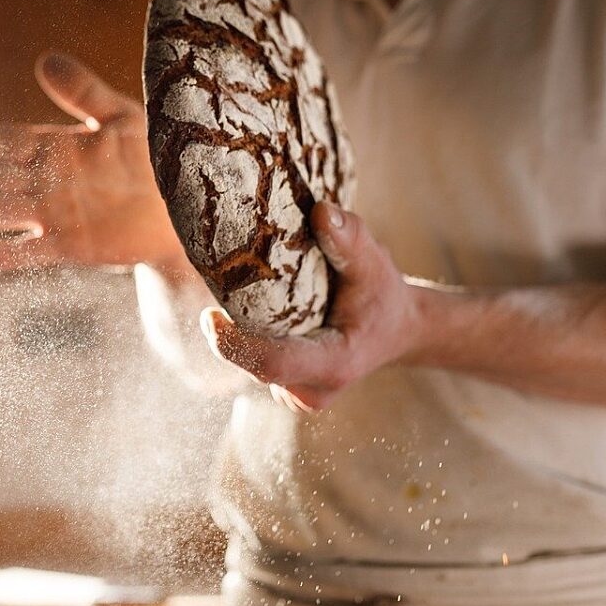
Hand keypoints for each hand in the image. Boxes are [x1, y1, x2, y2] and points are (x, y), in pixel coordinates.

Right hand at [0, 51, 186, 271]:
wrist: (189, 203)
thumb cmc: (159, 154)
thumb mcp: (122, 115)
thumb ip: (83, 92)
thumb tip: (44, 60)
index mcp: (57, 147)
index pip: (5, 141)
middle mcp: (50, 181)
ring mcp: (58, 215)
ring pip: (3, 211)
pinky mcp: (74, 246)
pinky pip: (35, 251)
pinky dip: (8, 256)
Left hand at [200, 201, 426, 411]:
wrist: (397, 328)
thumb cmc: (383, 296)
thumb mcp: (375, 264)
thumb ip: (350, 239)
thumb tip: (321, 210)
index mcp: (335, 364)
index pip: (274, 364)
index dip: (235, 346)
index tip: (209, 316)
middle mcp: (313, 390)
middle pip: (254, 364)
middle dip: (230, 332)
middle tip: (216, 285)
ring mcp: (298, 395)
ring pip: (251, 365)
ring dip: (237, 333)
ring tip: (236, 294)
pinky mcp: (287, 388)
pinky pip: (254, 365)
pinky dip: (246, 338)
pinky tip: (252, 312)